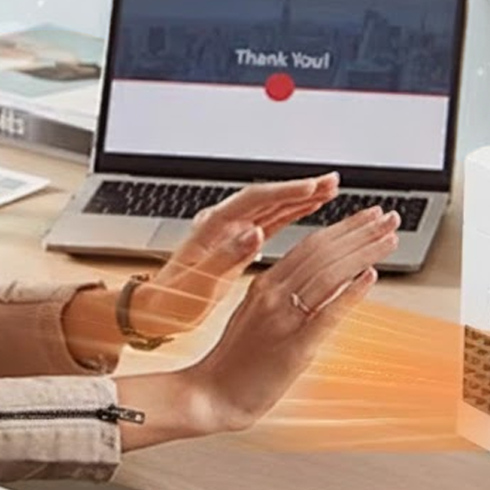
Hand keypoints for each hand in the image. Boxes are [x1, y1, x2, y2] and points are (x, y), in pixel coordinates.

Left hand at [129, 172, 341, 338]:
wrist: (157, 308)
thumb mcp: (199, 284)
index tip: (312, 187)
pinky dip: (291, 213)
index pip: (254, 201)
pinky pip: (269, 222)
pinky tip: (310, 209)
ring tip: (330, 190)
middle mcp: (223, 222)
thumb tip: (253, 233)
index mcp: (212, 227)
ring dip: (300, 197)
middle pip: (267, 197)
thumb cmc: (173, 300)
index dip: (285, 192)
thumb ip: (226, 257)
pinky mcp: (237, 243)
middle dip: (299, 188)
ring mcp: (230, 231)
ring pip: (271, 207)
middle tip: (332, 181)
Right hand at [187, 206, 398, 432]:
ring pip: (329, 273)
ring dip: (363, 253)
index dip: (344, 228)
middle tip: (389, 217)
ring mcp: (283, 317)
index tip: (369, 216)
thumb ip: (282, 294)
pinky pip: (327, 313)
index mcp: (264, 283)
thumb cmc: (233, 360)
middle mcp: (273, 293)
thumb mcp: (254, 314)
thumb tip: (318, 283)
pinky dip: (351, 292)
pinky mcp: (295, 346)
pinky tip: (370, 276)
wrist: (211, 394)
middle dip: (361, 231)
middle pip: (323, 252)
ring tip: (389, 238)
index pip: (311, 245)